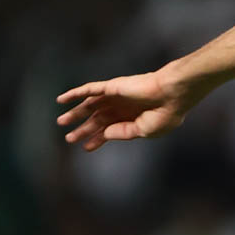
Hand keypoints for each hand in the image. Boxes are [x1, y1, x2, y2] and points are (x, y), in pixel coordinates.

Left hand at [56, 71, 196, 150]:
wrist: (172, 93)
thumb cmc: (166, 113)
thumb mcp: (144, 131)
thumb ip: (123, 133)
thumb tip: (105, 133)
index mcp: (134, 118)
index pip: (110, 129)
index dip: (97, 138)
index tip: (85, 147)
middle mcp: (124, 107)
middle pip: (98, 119)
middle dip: (84, 129)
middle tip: (69, 138)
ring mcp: (117, 96)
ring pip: (91, 105)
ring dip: (76, 113)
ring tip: (61, 122)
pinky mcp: (112, 86)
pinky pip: (89, 89)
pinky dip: (74, 93)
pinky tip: (61, 100)